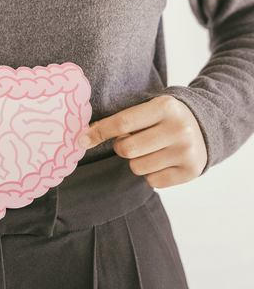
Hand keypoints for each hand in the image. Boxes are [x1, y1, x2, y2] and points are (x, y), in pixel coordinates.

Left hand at [77, 95, 207, 187]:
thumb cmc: (165, 118)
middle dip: (121, 147)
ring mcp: (186, 151)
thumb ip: (122, 120)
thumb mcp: (148, 109)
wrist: (205, 126)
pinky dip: (151, 174)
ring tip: (151, 150)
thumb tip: (86, 135)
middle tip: (132, 141)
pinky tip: (163, 160)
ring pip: (137, 167)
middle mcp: (178, 128)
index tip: (81, 140)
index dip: (99, 132)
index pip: (122, 122)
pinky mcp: (191, 171)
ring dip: (137, 161)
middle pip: (126, 149)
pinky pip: (152, 181)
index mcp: (164, 107)